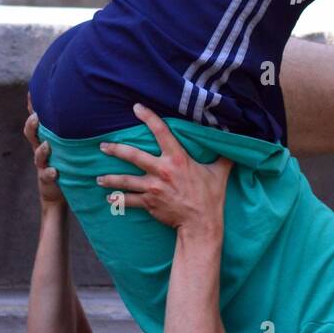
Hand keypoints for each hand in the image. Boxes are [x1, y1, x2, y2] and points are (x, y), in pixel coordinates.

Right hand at [24, 94, 64, 207]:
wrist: (59, 188)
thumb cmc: (68, 157)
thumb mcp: (68, 139)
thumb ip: (74, 124)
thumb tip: (89, 101)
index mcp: (45, 136)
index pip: (36, 119)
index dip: (31, 106)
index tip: (31, 92)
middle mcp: (41, 148)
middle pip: (31, 134)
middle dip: (32, 125)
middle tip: (36, 117)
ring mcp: (43, 163)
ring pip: (37, 155)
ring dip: (41, 150)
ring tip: (47, 146)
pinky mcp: (47, 178)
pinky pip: (46, 175)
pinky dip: (49, 173)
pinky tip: (54, 171)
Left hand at [97, 104, 231, 235]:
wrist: (201, 224)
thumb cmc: (211, 197)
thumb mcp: (219, 172)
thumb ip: (223, 156)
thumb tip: (235, 141)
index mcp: (178, 159)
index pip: (161, 132)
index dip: (148, 117)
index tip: (136, 108)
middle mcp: (162, 171)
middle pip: (133, 156)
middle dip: (116, 149)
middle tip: (103, 146)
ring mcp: (153, 188)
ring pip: (125, 181)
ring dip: (110, 179)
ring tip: (98, 178)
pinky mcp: (149, 203)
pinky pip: (128, 201)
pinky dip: (118, 200)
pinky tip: (108, 198)